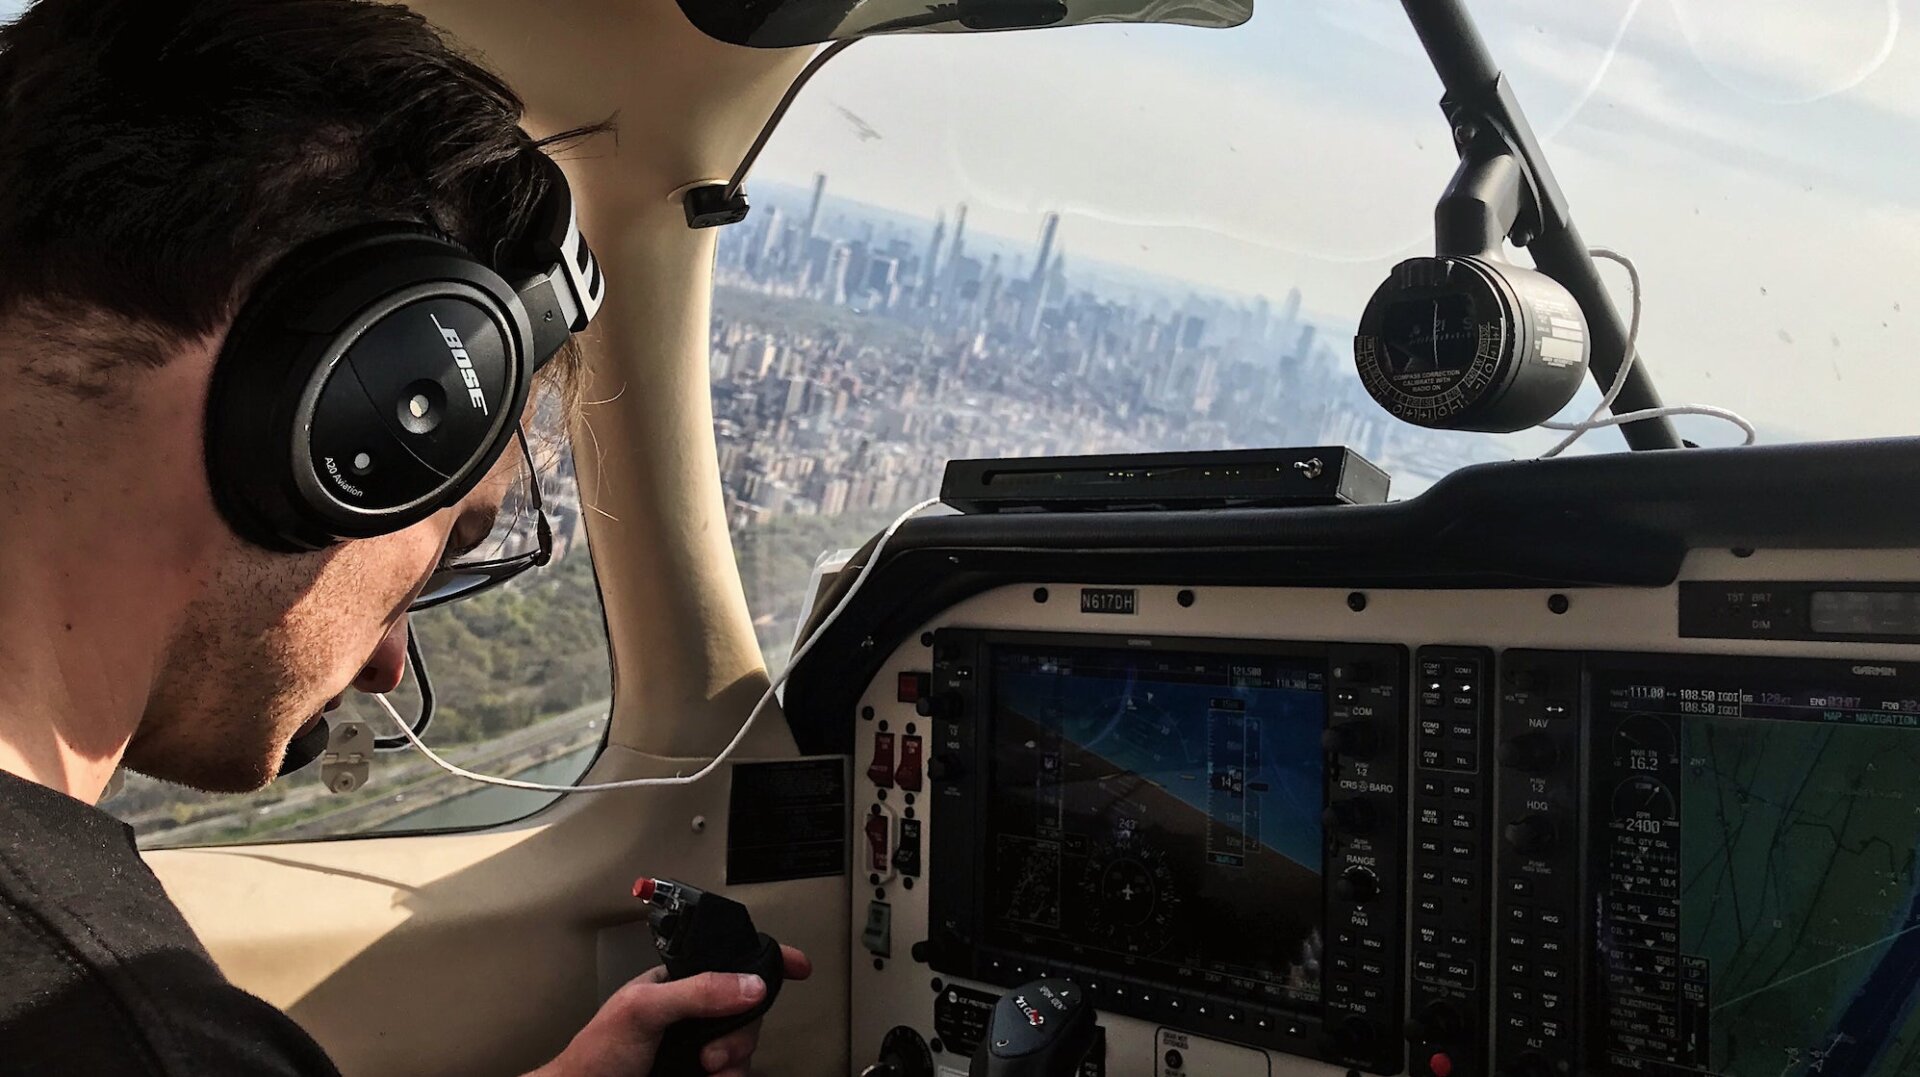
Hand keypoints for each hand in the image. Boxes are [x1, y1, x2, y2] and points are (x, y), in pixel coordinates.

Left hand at [529, 946, 812, 1076]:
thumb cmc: (595, 1054)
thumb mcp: (644, 1009)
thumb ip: (696, 991)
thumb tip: (749, 984)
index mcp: (678, 983)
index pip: (729, 960)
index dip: (767, 962)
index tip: (799, 967)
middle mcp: (693, 1014)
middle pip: (748, 1010)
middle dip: (741, 1034)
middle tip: (712, 1054)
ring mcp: (698, 1047)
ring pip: (745, 1048)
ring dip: (734, 1064)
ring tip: (706, 1072)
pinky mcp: (701, 1075)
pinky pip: (736, 1074)